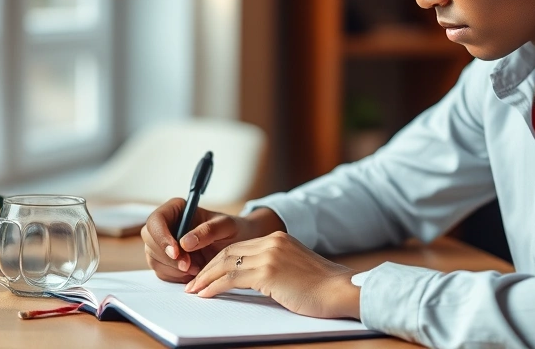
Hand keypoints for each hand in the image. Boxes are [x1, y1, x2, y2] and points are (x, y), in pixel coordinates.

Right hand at [141, 199, 284, 282]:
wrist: (240, 244)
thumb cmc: (234, 229)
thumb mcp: (226, 226)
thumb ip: (208, 230)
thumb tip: (185, 242)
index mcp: (177, 209)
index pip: (156, 220)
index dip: (161, 237)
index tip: (176, 251)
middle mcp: (167, 225)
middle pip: (150, 241)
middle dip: (168, 257)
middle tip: (190, 266)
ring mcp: (164, 244)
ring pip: (153, 258)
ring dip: (173, 268)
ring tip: (197, 268)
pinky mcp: (167, 261)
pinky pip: (162, 272)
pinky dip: (176, 276)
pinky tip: (194, 273)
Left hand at [184, 231, 360, 319]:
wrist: (341, 290)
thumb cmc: (322, 287)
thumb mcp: (294, 269)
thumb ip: (274, 267)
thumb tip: (254, 280)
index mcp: (278, 239)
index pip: (239, 248)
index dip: (218, 262)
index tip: (205, 275)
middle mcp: (272, 242)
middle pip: (228, 253)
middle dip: (207, 269)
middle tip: (193, 283)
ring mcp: (270, 255)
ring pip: (226, 264)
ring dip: (206, 279)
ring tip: (194, 291)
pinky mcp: (269, 271)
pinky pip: (232, 278)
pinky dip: (215, 287)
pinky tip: (206, 294)